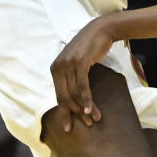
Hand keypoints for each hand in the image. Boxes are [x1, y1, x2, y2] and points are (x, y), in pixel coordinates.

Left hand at [50, 17, 115, 132]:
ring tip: (94, 118)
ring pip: (74, 93)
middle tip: (87, 124)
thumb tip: (72, 100)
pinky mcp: (80, 62)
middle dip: (75, 114)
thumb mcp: (77, 63)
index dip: (64, 113)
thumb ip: (71, 78)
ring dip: (84, 108)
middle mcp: (58, 66)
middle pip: (65, 97)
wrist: (101, 29)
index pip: (59, 95)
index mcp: (55, 69)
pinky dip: (86, 99)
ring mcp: (68, 64)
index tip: (68, 127)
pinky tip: (90, 108)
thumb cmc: (91, 48)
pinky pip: (82, 85)